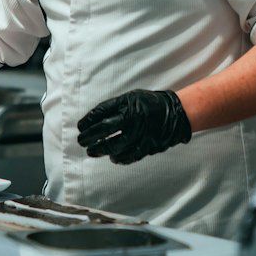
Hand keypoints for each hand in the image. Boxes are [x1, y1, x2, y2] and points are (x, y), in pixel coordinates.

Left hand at [77, 89, 191, 165]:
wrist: (175, 112)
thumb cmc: (148, 104)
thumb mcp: (130, 98)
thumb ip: (114, 107)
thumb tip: (93, 119)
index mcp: (127, 104)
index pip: (101, 112)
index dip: (88, 120)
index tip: (80, 127)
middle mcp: (132, 118)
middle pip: (104, 129)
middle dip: (89, 137)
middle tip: (81, 141)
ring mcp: (140, 133)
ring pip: (114, 145)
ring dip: (100, 150)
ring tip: (91, 151)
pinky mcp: (147, 146)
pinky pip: (129, 155)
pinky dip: (119, 158)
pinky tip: (112, 157)